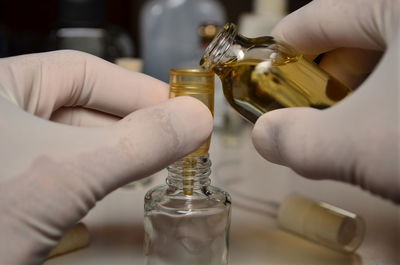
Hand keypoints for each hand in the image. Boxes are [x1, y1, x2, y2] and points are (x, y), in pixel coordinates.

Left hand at [0, 50, 212, 263]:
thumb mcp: (67, 173)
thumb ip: (137, 142)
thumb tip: (196, 119)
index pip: (81, 72)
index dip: (134, 87)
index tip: (179, 105)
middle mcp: (3, 116)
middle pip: (84, 106)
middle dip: (134, 122)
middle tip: (178, 135)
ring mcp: (11, 154)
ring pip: (80, 140)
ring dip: (123, 149)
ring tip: (160, 155)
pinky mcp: (19, 190)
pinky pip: (72, 170)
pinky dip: (103, 173)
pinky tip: (124, 179)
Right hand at [252, 0, 398, 202]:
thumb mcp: (357, 145)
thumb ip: (294, 139)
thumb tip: (263, 137)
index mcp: (397, 4)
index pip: (318, 15)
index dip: (280, 49)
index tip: (263, 74)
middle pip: (355, 32)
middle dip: (326, 77)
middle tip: (317, 113)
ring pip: (388, 49)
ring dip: (363, 87)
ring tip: (357, 124)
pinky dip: (392, 92)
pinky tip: (391, 123)